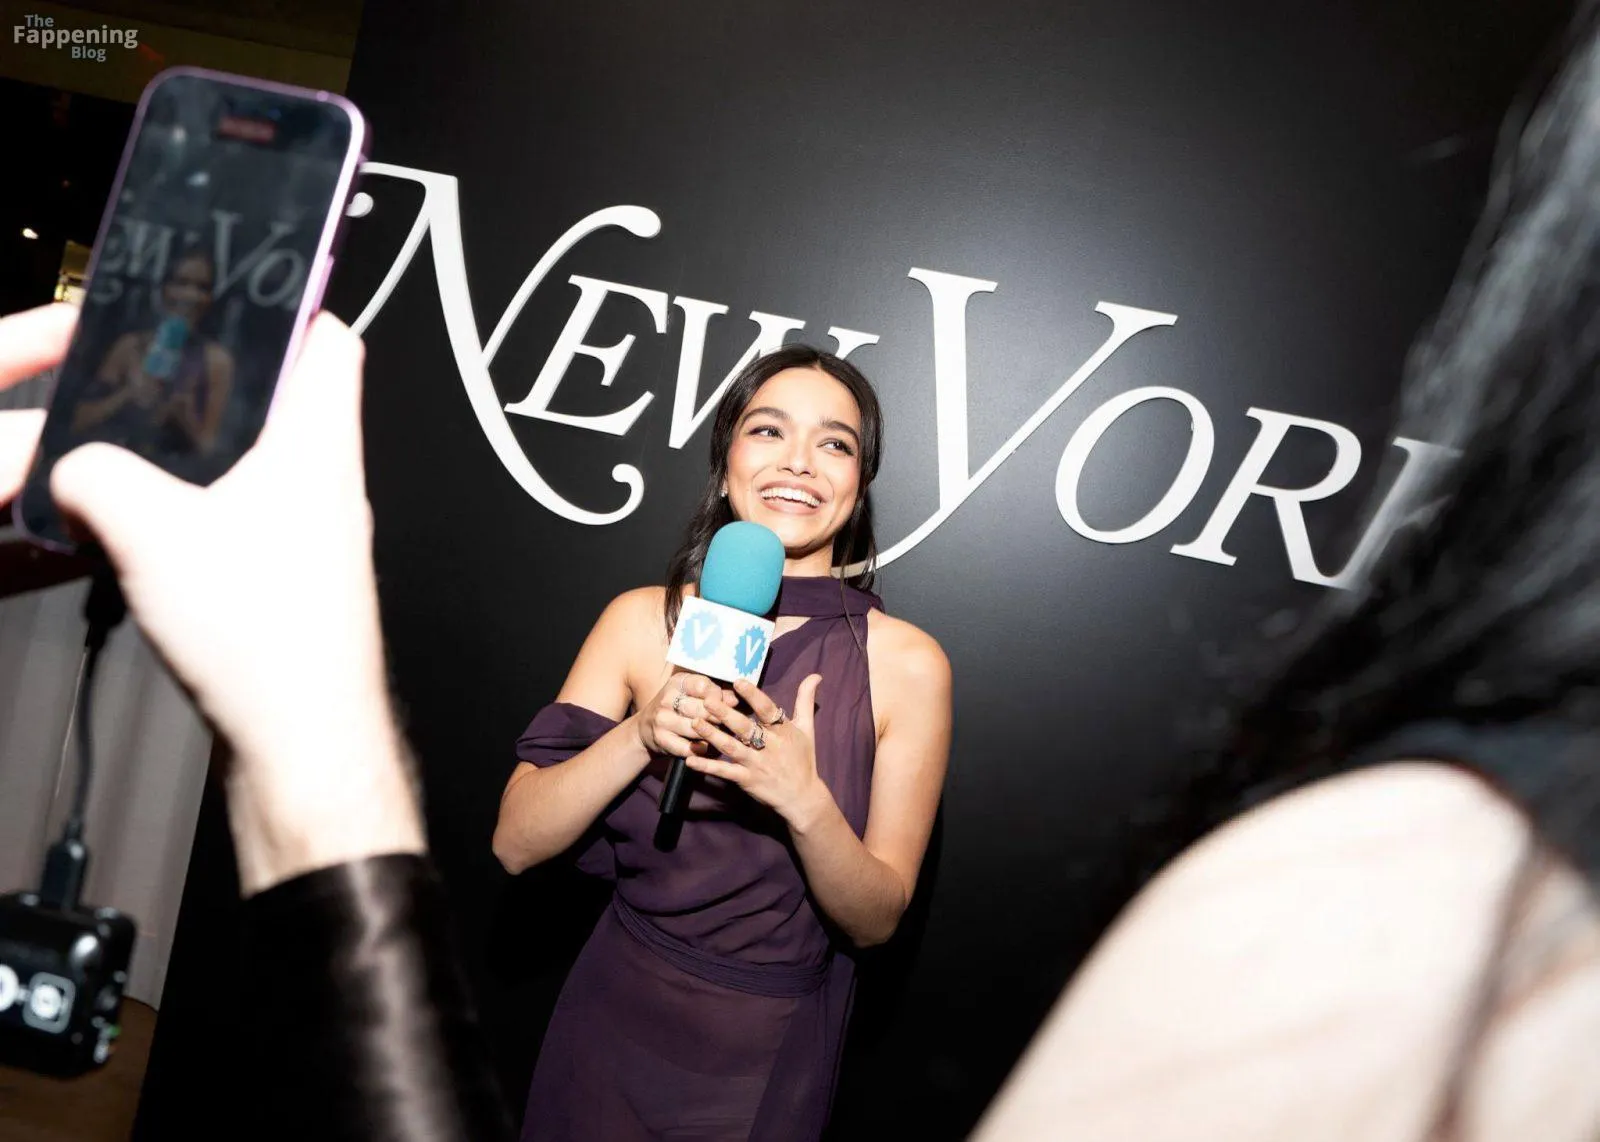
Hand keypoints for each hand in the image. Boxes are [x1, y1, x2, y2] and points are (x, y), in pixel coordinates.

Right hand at [0, 303, 423, 893]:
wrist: (305, 743)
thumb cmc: (262, 636)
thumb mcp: (150, 532)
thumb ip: (97, 475)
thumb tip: (72, 462)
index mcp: (319, 447)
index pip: (333, 342)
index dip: (293, 305)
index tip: (240, 292)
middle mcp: (332, 486)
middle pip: (291, 401)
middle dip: (225, 381)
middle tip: (161, 370)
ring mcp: (321, 538)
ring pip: (268, 466)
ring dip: (210, 454)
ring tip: (143, 448)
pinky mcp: (299, 586)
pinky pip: (254, 523)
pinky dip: (208, 512)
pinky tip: (155, 530)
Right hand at [637, 672, 736, 757]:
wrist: (645, 729)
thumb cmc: (678, 709)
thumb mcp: (692, 696)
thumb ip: (715, 696)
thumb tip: (736, 699)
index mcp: (677, 682)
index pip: (704, 686)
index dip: (718, 696)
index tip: (725, 703)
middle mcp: (667, 698)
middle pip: (703, 709)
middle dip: (718, 718)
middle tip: (728, 724)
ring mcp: (662, 719)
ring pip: (697, 729)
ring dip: (712, 735)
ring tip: (721, 736)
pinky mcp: (661, 739)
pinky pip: (689, 747)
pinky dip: (701, 749)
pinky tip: (706, 747)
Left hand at [688, 674, 830, 827]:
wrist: (802, 797)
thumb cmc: (803, 760)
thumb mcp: (808, 729)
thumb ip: (805, 700)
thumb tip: (815, 675)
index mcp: (783, 731)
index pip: (767, 710)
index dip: (753, 696)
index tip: (738, 682)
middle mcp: (769, 746)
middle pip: (745, 728)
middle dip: (726, 714)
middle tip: (707, 700)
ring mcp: (756, 764)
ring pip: (731, 747)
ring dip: (712, 735)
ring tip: (695, 722)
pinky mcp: (747, 780)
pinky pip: (725, 772)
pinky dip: (708, 766)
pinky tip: (691, 760)